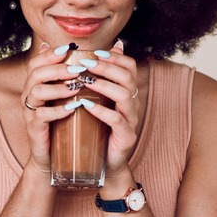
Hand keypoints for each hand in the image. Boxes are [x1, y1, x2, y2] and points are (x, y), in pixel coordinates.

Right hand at [21, 44, 82, 172]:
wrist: (53, 155)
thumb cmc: (63, 120)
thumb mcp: (67, 96)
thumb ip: (72, 75)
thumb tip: (81, 49)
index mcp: (35, 84)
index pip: (37, 62)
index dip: (50, 54)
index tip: (68, 48)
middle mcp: (29, 95)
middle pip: (35, 74)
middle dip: (57, 68)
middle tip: (78, 69)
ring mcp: (29, 111)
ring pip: (36, 93)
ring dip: (58, 88)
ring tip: (77, 87)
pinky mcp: (34, 128)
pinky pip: (41, 116)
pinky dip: (57, 111)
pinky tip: (72, 108)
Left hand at [74, 40, 139, 179]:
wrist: (105, 164)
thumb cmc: (99, 129)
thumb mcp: (98, 101)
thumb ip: (97, 80)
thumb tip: (96, 57)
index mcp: (128, 92)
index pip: (130, 67)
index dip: (115, 57)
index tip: (95, 52)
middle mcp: (132, 103)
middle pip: (127, 77)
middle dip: (106, 67)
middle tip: (85, 64)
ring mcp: (131, 120)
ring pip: (123, 95)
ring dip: (103, 85)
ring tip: (85, 81)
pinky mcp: (126, 137)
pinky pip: (116, 120)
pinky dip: (101, 110)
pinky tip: (85, 105)